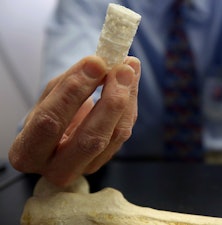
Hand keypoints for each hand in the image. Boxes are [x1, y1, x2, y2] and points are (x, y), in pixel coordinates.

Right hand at [9, 56, 140, 186]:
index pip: (52, 121)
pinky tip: (129, 82)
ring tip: (129, 68)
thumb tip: (101, 63)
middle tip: (122, 69)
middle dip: (110, 100)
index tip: (95, 63)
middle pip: (91, 139)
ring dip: (127, 98)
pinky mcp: (106, 161)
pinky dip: (130, 104)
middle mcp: (58, 170)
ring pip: (114, 136)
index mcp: (28, 153)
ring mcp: (86, 169)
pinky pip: (123, 132)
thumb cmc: (49, 112)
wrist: (58, 137)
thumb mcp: (50, 95)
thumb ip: (72, 81)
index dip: (75, 90)